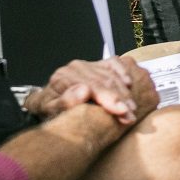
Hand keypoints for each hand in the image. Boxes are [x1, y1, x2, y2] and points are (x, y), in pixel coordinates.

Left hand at [31, 58, 155, 125]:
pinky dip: (123, 72)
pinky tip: (129, 84)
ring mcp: (88, 64)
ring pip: (111, 75)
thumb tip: (84, 91)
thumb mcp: (49, 110)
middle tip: (130, 115)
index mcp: (63, 77)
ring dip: (125, 92)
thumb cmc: (50, 108)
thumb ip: (64, 102)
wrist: (47, 99)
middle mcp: (76, 67)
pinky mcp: (97, 63)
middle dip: (121, 99)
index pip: (92, 86)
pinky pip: (114, 63)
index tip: (122, 112)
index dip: (109, 99)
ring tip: (133, 109)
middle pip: (104, 81)